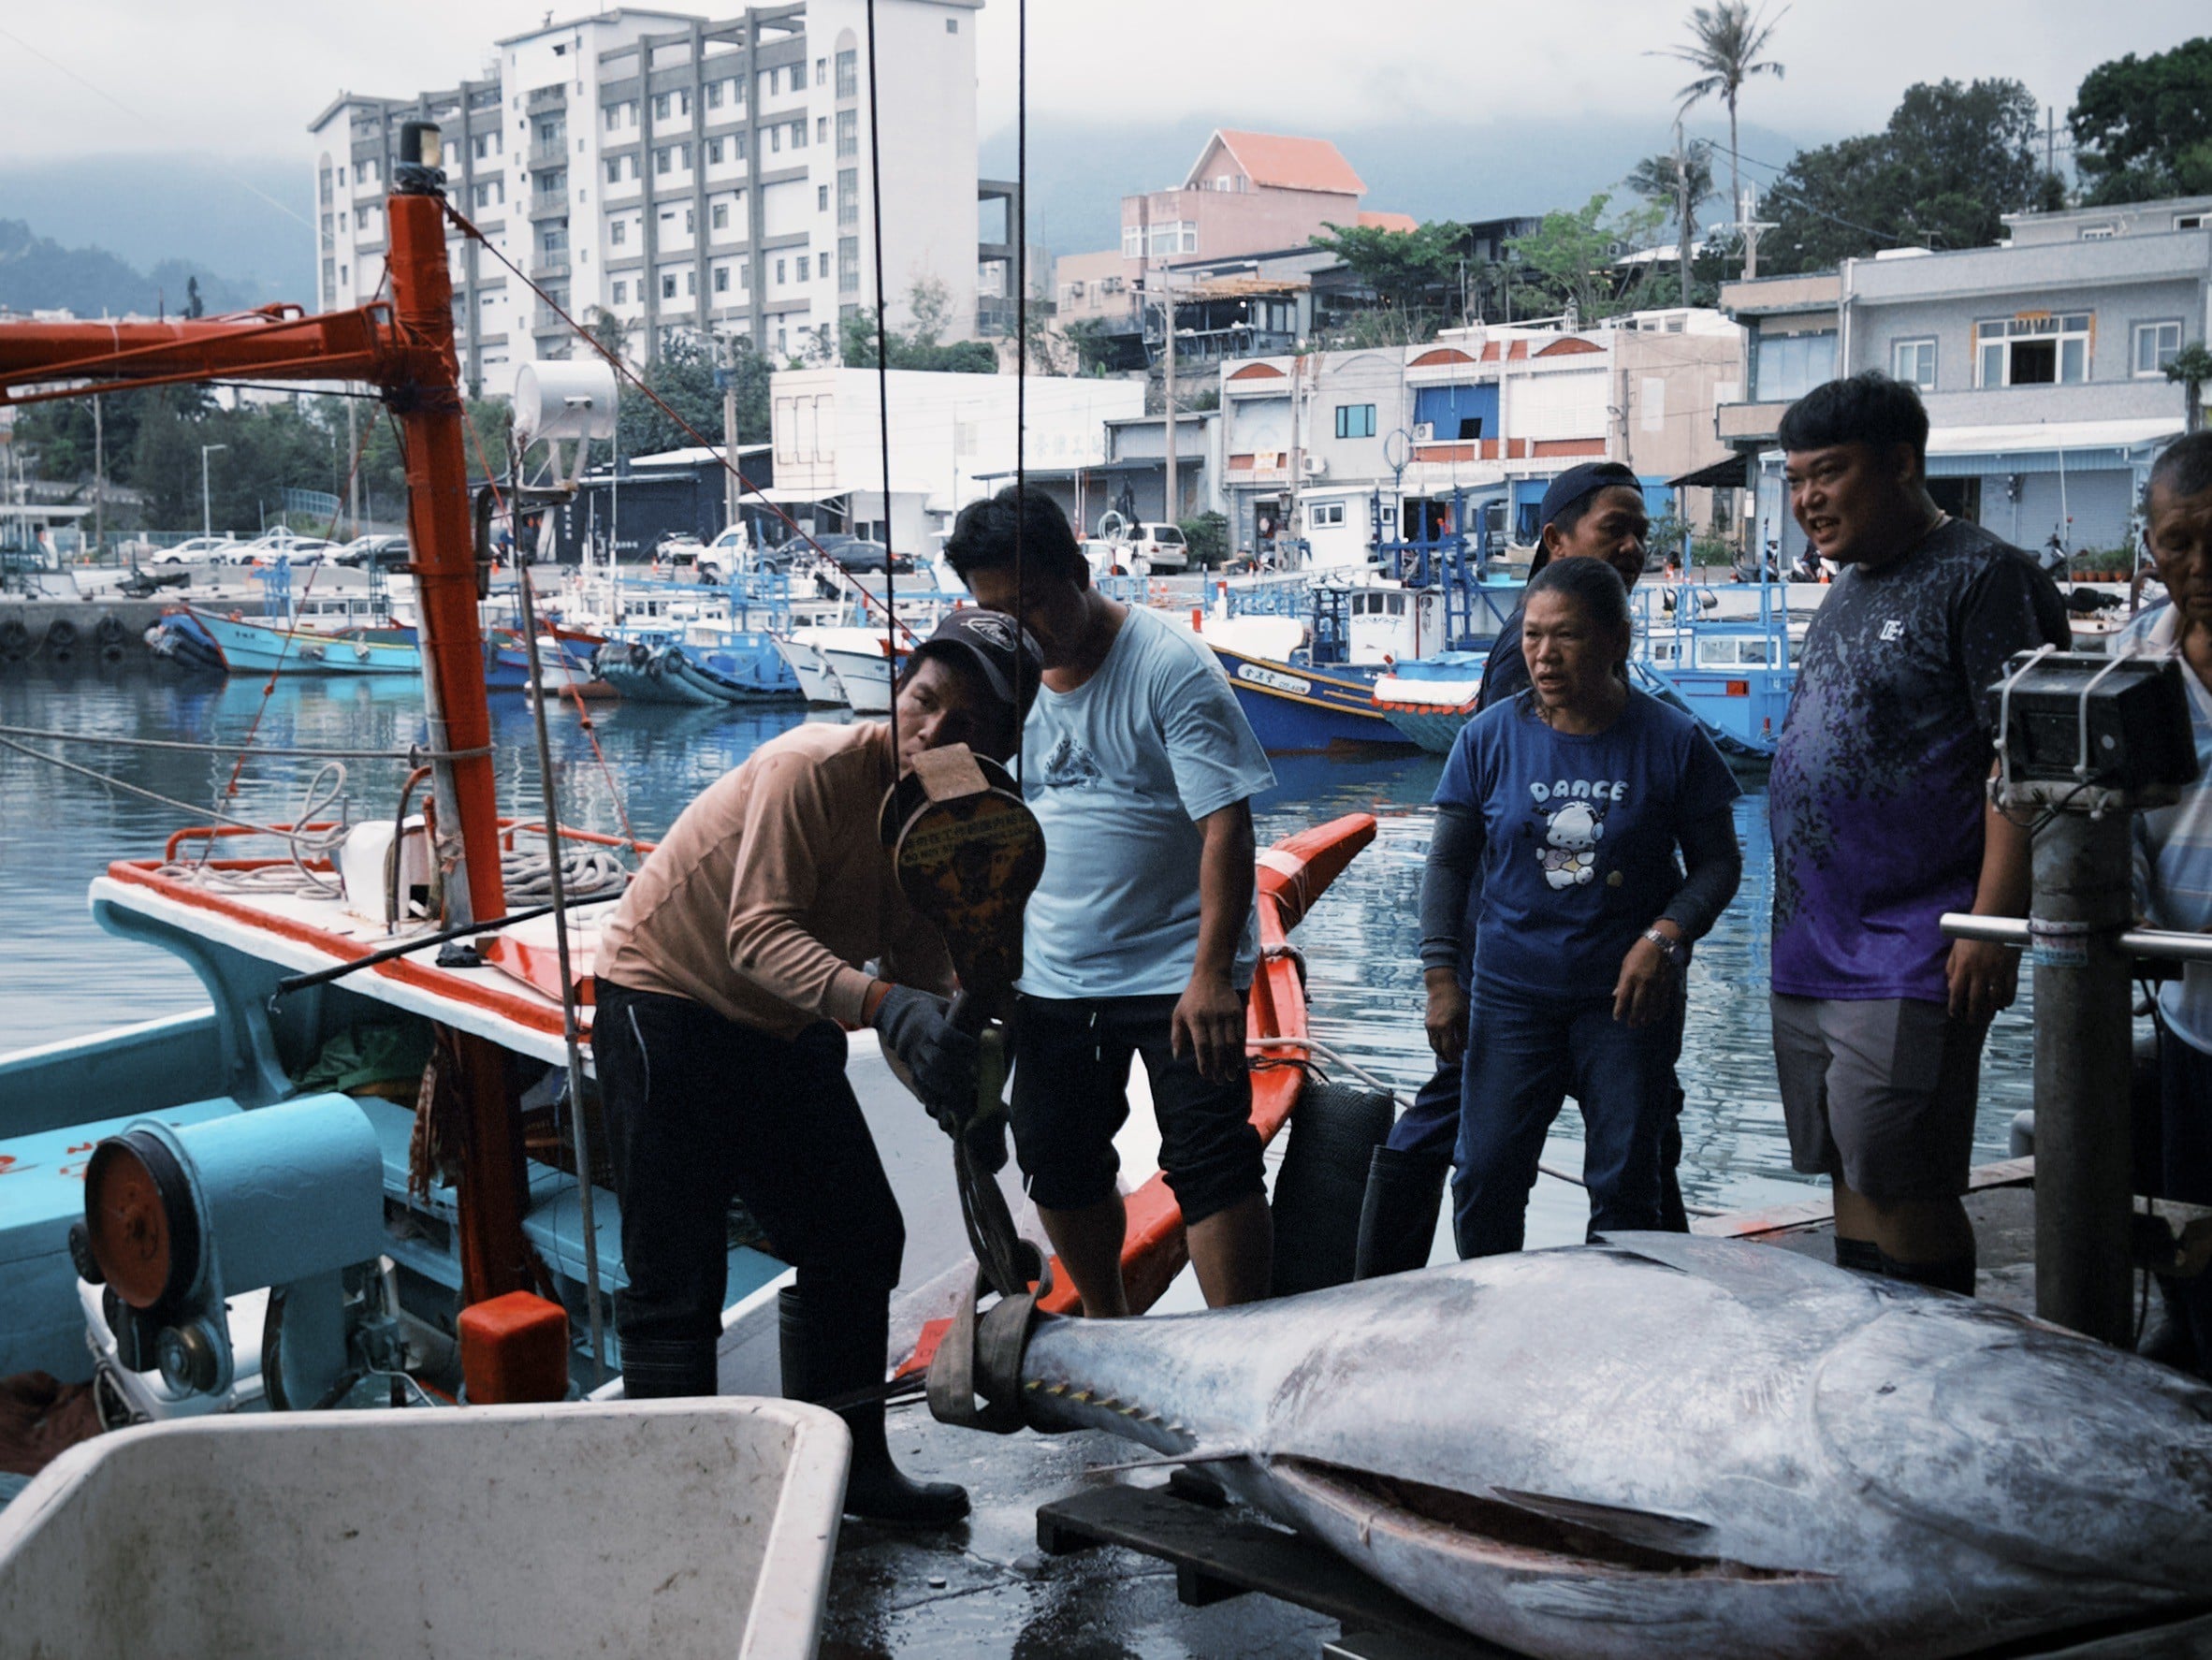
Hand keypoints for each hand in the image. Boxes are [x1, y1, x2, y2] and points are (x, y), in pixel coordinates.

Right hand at [871, 985, 981, 1116]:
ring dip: (949, 1087)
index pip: (945, 1035)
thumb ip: (965, 1017)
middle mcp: (919, 1042)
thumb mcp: (946, 1007)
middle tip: (976, 1075)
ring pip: (928, 1077)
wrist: (903, 1017)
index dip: (962, 1043)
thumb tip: (994, 1029)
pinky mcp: (912, 1072)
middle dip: (958, 1070)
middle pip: (937, 1060)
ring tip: (966, 1093)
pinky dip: (934, 1098)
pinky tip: (948, 1105)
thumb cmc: (935, 1012)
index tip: (976, 1047)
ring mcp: (913, 1059)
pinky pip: (921, 1088)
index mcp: (929, 1023)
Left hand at [1172, 974, 1246, 1086]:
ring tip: (1231, 1075)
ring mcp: (1226, 1015)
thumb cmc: (1191, 999)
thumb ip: (1177, 1036)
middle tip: (1220, 1081)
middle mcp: (1212, 1018)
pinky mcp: (1237, 1013)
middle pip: (1218, 1047)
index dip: (1205, 1062)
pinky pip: (1241, 1035)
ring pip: (1232, 1043)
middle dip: (1219, 1067)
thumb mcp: (1178, 1014)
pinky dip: (1240, 1050)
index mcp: (1195, 1019)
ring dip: (1232, 1061)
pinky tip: (1239, 1061)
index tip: (1206, 1076)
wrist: (1211, 975)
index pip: (1202, 1045)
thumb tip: (1178, 1057)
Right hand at [1425, 970, 1468, 1062]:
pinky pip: (1431, 1038)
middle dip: (1447, 1057)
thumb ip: (1464, 1033)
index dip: (1454, 1058)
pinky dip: (1437, 1044)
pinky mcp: (1427, 1023)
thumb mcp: (1464, 1016)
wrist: (1440, 986)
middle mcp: (1434, 1027)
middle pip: (1439, 1050)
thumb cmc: (1456, 999)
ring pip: (1433, 1045)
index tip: (1460, 1063)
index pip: (1449, 1049)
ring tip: (1450, 1056)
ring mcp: (1428, 1025)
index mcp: (1444, 1026)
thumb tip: (1465, 1048)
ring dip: (1441, 1052)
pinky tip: (1445, 1045)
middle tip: (1455, 1062)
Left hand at [1612, 936, 1676, 1027]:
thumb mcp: (1626, 963)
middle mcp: (1644, 982)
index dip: (1620, 1009)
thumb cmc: (1640, 952)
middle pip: (1638, 1005)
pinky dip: (1660, 1010)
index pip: (1623, 997)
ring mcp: (1657, 984)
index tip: (1617, 1018)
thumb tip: (1615, 994)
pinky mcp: (1667, 984)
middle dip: (1634, 1017)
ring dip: (1647, 1017)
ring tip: (1643, 1023)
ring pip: (1652, 1006)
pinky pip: (1663, 1001)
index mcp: (1630, 976)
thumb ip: (1621, 980)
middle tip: (1631, 1025)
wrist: (1663, 942)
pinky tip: (1656, 1016)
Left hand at [1946, 937, 2019, 1024]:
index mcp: (1964, 965)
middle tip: (1971, 1021)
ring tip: (1987, 1017)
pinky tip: (2002, 1005)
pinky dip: (2006, 1001)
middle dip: (1972, 1014)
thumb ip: (1952, 968)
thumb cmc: (1972, 934)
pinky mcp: (2011, 969)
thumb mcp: (1956, 949)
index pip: (1956, 992)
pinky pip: (2010, 990)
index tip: (1954, 1014)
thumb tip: (1950, 987)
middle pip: (1975, 1000)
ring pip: (1994, 998)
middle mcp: (1980, 970)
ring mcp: (1997, 970)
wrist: (1995, 919)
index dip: (1954, 1006)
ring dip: (1990, 1011)